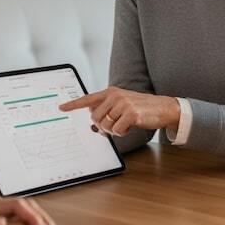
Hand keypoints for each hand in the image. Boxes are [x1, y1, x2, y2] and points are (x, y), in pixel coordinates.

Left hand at [59, 87, 180, 136]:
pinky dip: (122, 133)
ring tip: (124, 124)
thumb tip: (94, 121)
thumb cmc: (140, 108)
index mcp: (111, 92)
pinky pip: (117, 131)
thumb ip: (107, 108)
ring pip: (105, 126)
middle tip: (115, 126)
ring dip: (113, 131)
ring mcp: (123, 104)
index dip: (74, 104)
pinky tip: (131, 126)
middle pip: (95, 118)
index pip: (88, 98)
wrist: (162, 108)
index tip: (61, 108)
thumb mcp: (122, 104)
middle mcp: (115, 95)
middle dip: (102, 126)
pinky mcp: (131, 113)